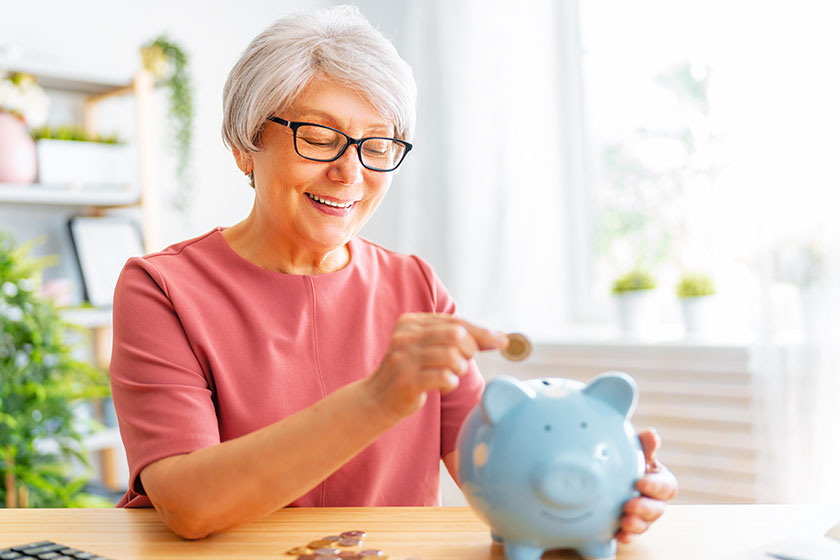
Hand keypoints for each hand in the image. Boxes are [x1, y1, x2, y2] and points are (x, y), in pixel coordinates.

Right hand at [367, 313, 505, 419]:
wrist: (376, 400)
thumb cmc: (410, 373)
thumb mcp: (426, 348)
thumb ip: (454, 338)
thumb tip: (498, 337)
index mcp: (411, 322)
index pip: (455, 322)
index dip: (481, 332)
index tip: (502, 341)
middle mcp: (405, 336)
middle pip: (456, 335)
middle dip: (469, 350)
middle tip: (461, 363)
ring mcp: (404, 358)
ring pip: (453, 356)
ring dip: (459, 369)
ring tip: (450, 376)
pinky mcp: (406, 381)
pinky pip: (445, 377)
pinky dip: (451, 383)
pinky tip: (442, 387)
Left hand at [617, 428, 678, 542]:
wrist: (609, 471)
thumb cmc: (628, 459)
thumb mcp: (636, 449)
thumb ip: (645, 445)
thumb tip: (651, 434)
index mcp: (660, 481)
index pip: (667, 487)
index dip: (655, 486)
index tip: (639, 482)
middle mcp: (655, 500)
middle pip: (658, 510)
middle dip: (645, 509)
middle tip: (629, 504)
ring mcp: (643, 515)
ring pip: (646, 524)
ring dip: (636, 524)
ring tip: (623, 520)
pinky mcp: (629, 527)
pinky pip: (631, 535)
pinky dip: (626, 536)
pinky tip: (618, 533)